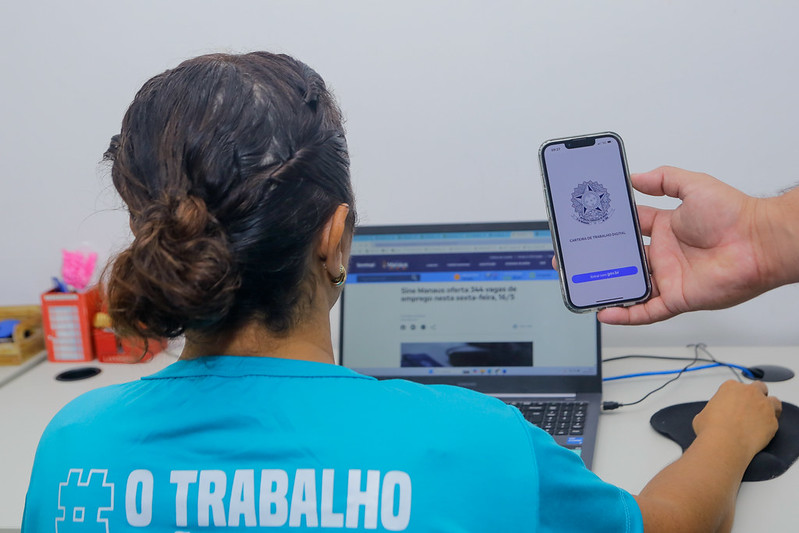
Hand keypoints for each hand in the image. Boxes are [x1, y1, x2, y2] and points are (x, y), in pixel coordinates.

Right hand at [598, 166, 772, 324]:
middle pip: (625, 259)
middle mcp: (665, 254)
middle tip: (578, 258)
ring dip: (608, 287)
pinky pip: (645, 311)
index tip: (591, 224)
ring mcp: (669, 277)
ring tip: (583, 286)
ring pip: (630, 286)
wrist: (758, 243)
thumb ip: (664, 179)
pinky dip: (625, 313)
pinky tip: (606, 312)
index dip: (611, 227)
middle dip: (601, 259)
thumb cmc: (735, 215)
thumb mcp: (694, 186)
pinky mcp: (676, 298)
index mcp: (667, 228)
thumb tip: (637, 176)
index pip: (631, 228)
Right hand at [693, 380, 781, 457]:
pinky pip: (774, 421)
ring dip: (769, 408)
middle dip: (755, 396)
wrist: (724, 443)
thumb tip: (714, 417)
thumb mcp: (702, 414)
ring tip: (761, 419)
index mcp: (731, 387)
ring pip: (774, 402)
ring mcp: (764, 406)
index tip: (732, 406)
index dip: (735, 397)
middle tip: (749, 409)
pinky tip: (760, 433)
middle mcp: (749, 392)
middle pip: (758, 387)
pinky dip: (769, 426)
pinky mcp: (772, 421)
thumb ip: (713, 410)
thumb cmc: (711, 429)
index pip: (736, 386)